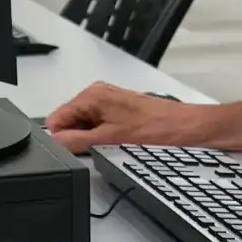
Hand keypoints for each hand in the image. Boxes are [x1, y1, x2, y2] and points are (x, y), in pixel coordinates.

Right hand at [45, 82, 201, 153]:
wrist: (185, 128)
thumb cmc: (155, 129)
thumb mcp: (108, 140)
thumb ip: (76, 141)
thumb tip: (55, 143)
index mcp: (91, 96)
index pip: (56, 119)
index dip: (63, 138)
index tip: (79, 147)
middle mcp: (98, 94)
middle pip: (70, 122)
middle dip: (80, 138)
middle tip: (103, 145)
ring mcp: (109, 101)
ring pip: (85, 126)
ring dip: (94, 139)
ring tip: (116, 142)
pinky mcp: (120, 110)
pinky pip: (100, 126)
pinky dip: (105, 136)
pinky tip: (122, 140)